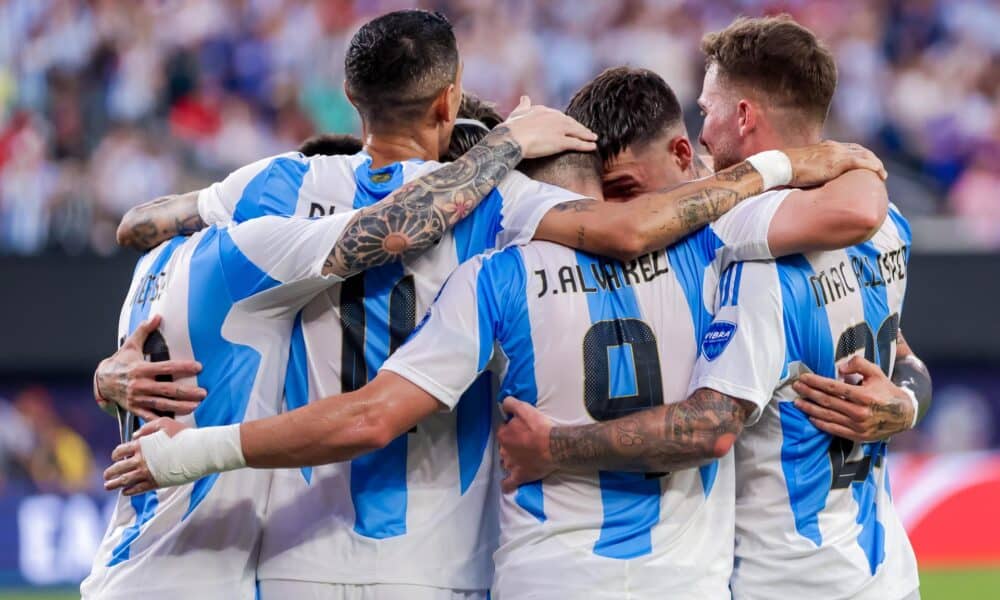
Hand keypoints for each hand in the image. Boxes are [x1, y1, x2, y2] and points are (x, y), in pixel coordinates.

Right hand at [95, 315, 206, 420]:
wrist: (101, 381)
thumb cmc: (121, 361)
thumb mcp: (131, 345)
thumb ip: (144, 331)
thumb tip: (157, 316)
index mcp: (141, 369)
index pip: (166, 367)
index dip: (183, 367)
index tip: (199, 367)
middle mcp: (140, 385)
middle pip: (167, 389)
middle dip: (186, 392)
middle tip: (203, 393)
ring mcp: (138, 399)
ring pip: (162, 404)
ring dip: (180, 407)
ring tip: (196, 407)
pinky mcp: (135, 409)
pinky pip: (150, 417)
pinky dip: (162, 421)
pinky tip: (177, 422)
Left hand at [104, 417, 188, 494]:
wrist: (199, 450)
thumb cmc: (184, 435)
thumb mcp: (164, 423)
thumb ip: (147, 428)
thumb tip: (135, 436)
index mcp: (141, 445)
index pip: (120, 451)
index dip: (116, 455)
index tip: (115, 458)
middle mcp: (141, 459)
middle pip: (119, 467)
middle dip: (110, 472)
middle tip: (106, 476)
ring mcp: (148, 472)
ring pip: (125, 480)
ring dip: (114, 484)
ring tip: (108, 486)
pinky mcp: (156, 482)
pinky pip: (138, 489)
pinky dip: (129, 491)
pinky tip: (125, 492)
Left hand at [497, 397, 555, 492]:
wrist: (554, 446)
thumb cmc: (540, 427)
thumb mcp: (524, 409)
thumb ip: (511, 404)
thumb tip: (503, 404)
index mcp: (504, 434)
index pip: (503, 430)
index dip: (511, 429)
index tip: (521, 429)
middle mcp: (503, 450)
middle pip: (503, 447)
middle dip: (510, 445)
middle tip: (523, 444)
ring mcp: (510, 465)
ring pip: (505, 463)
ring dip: (509, 461)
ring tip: (520, 460)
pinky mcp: (519, 476)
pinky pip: (508, 483)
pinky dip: (507, 484)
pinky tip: (507, 485)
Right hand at [503, 96, 597, 158]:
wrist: (511, 138)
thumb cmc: (511, 128)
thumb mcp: (518, 112)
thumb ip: (524, 105)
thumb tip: (525, 97)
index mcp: (544, 110)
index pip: (560, 116)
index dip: (567, 121)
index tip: (571, 125)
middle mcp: (554, 118)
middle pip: (571, 123)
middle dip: (580, 127)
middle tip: (588, 132)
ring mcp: (559, 130)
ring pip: (577, 131)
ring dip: (587, 135)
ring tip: (594, 138)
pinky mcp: (561, 142)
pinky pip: (577, 144)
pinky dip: (586, 145)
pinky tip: (593, 147)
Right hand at [785, 141, 887, 186]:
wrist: (782, 166)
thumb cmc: (786, 170)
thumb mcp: (802, 167)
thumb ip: (811, 171)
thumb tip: (811, 184)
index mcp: (825, 146)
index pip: (848, 148)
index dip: (859, 155)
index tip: (865, 163)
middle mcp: (833, 146)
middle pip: (860, 149)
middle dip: (871, 158)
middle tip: (878, 170)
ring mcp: (837, 153)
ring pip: (865, 154)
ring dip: (876, 163)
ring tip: (882, 175)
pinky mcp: (838, 162)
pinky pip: (862, 163)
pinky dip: (873, 167)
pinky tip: (880, 174)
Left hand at [792, 356, 914, 441]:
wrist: (903, 415)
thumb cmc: (886, 391)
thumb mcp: (876, 373)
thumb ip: (859, 364)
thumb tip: (839, 367)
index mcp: (864, 395)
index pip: (833, 387)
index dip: (816, 382)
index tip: (803, 377)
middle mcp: (860, 412)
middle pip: (827, 401)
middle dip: (808, 393)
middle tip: (796, 387)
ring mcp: (858, 426)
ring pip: (828, 416)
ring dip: (810, 409)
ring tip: (797, 402)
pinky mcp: (858, 436)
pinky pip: (834, 430)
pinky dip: (821, 424)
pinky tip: (811, 418)